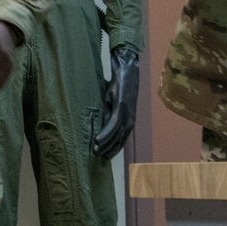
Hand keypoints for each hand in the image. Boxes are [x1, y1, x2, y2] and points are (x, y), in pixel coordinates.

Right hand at [92, 44, 139, 158]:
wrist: (126, 68)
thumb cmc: (119, 83)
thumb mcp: (113, 101)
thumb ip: (109, 113)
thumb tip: (102, 124)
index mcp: (129, 118)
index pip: (122, 138)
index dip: (114, 148)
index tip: (105, 156)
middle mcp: (130, 118)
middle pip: (121, 139)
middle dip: (110, 149)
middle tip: (98, 157)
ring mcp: (127, 113)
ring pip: (117, 134)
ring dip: (106, 144)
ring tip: (96, 151)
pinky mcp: (122, 106)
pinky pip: (113, 124)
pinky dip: (106, 133)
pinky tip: (98, 139)